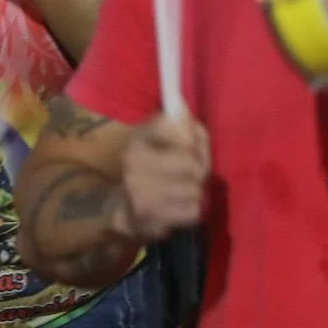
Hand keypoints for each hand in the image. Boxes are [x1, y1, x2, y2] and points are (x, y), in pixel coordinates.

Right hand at [117, 113, 211, 238]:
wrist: (126, 208)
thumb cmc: (153, 166)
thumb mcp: (162, 138)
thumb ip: (183, 124)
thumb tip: (184, 107)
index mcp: (138, 138)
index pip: (174, 126)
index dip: (193, 136)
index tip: (190, 144)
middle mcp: (134, 163)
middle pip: (191, 163)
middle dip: (201, 168)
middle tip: (196, 173)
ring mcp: (141, 193)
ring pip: (194, 189)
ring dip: (196, 191)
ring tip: (185, 190)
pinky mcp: (151, 219)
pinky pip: (193, 211)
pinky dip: (191, 210)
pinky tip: (179, 207)